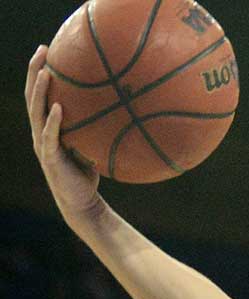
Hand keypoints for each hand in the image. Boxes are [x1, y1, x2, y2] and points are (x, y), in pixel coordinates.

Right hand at [25, 46, 102, 226]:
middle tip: (42, 50)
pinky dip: (53, 121)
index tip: (47, 50)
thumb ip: (96, 128)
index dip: (40, 73)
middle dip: (34, 72)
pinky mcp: (51, 158)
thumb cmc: (88, 175)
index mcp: (47, 128)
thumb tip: (121, 108)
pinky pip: (51, 136)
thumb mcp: (92, 146)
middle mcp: (40, 133)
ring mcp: (43, 145)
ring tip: (44, 72)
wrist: (82, 203)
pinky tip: (58, 107)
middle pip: (32, 96)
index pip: (40, 95)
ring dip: (39, 91)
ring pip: (36, 112)